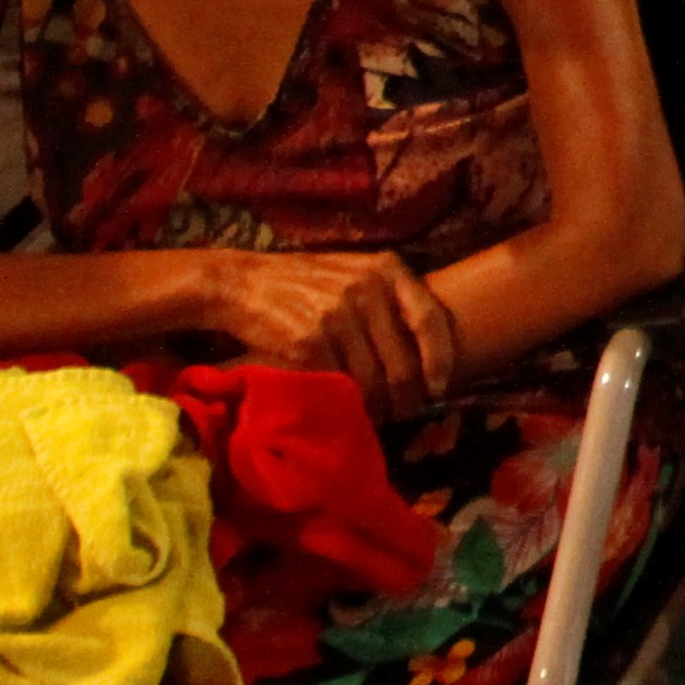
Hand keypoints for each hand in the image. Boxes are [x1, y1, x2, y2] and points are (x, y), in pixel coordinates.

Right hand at [184, 246, 464, 419]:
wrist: (245, 283)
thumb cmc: (308, 282)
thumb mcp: (356, 272)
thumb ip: (391, 298)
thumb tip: (429, 351)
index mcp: (387, 269)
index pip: (430, 319)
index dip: (440, 359)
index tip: (440, 386)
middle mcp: (367, 289)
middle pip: (403, 361)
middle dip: (408, 397)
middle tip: (405, 412)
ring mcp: (338, 316)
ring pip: (374, 380)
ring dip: (379, 407)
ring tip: (378, 416)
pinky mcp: (309, 342)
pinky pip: (340, 384)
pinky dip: (347, 404)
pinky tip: (348, 410)